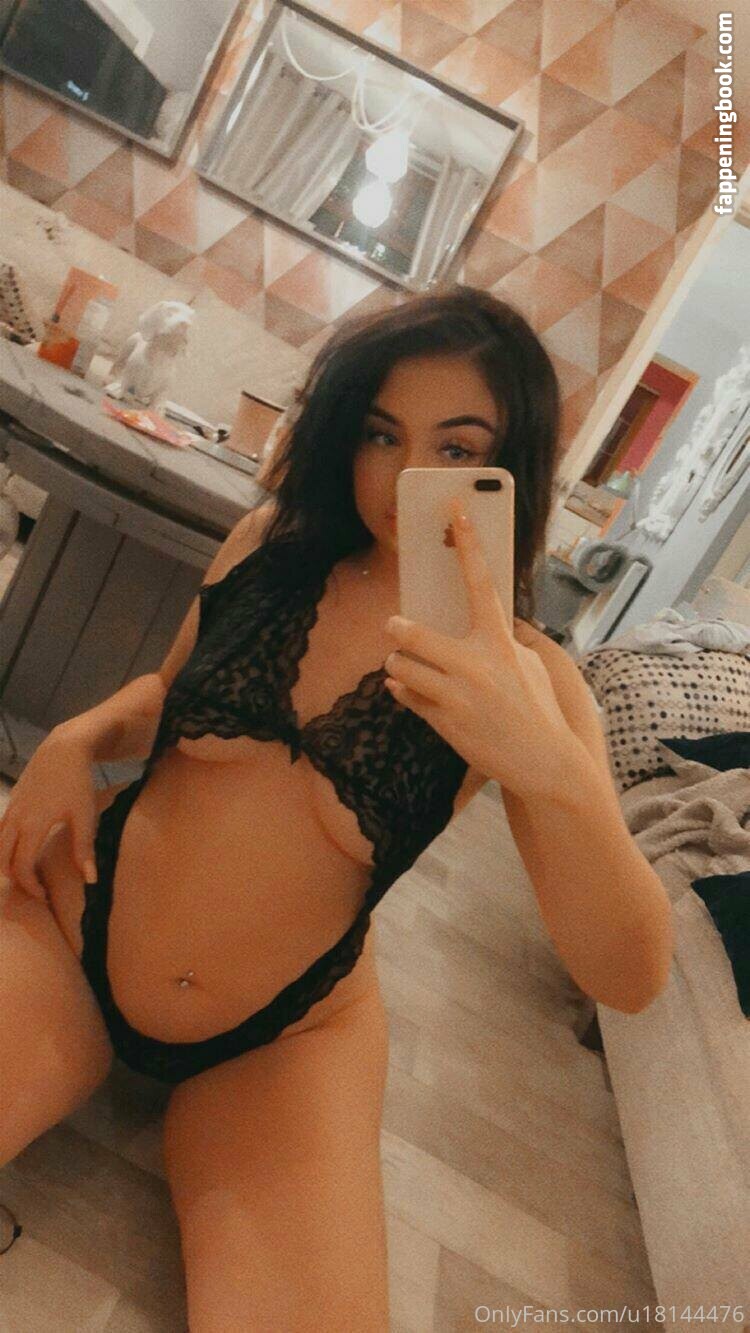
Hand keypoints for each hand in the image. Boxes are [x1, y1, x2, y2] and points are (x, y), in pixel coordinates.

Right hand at [0, 730, 98, 899]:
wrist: (64, 749)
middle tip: (33, 890)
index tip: (45, 897)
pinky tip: (19, 850)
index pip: (22, 867)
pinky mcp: (12, 800)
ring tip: (24, 874)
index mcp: (32, 826)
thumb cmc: (77, 782)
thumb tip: (91, 881)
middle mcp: (15, 819)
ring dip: (5, 862)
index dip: (31, 887)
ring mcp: (11, 808)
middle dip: (15, 880)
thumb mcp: (85, 816)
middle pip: (2, 859)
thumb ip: (84, 849)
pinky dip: (4, 845)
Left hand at [383, 498, 577, 801]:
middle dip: (399, 629)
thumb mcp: (530, 666)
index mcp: (500, 643)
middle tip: (395, 627)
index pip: (481, 582)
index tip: (457, 511)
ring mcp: (456, 695)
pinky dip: (404, 691)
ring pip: (401, 666)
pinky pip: (406, 697)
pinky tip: (411, 692)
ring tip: (405, 667)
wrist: (543, 762)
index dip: (469, 544)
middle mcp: (475, 664)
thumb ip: (508, 641)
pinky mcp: (443, 722)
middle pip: (414, 633)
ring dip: (399, 664)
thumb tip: (496, 623)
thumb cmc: (539, 710)